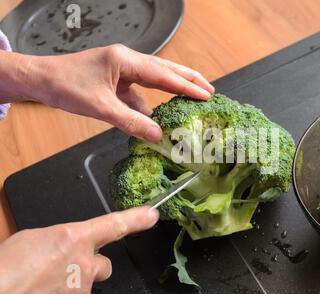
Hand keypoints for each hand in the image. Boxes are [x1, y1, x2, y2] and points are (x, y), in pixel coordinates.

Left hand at [0, 45, 214, 141]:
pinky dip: (151, 103)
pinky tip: (157, 115)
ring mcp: (122, 70)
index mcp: (125, 61)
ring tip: (192, 100)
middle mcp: (127, 61)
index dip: (187, 86)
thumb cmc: (65, 85)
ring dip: (173, 90)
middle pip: (165, 70)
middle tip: (209, 91)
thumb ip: (131, 122)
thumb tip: (157, 136)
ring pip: (155, 79)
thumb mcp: (101, 107)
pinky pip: (140, 91)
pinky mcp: (116, 80)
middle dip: (189, 80)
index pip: (164, 75)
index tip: (206, 95)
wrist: (41, 79)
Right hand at [0, 206, 158, 293]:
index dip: (136, 219)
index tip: (151, 216)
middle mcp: (84, 263)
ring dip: (74, 283)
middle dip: (90, 266)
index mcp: (73, 238)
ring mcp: (82, 287)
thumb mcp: (34, 240)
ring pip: (89, 284)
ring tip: (45, 284)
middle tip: (66, 269)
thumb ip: (60, 240)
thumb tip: (65, 246)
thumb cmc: (5, 267)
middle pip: (103, 265)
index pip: (114, 225)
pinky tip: (46, 293)